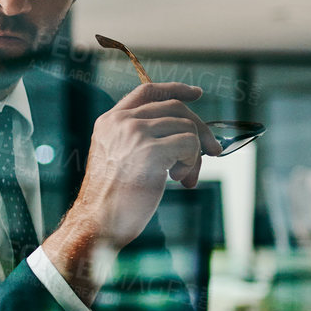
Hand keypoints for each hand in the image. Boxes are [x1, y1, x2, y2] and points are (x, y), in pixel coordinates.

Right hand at [42, 83, 221, 302]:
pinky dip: (192, 163)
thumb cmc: (110, 199)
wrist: (97, 221)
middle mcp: (121, 122)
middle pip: (176, 108)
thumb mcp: (118, 157)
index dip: (176, 89)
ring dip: (195, 154)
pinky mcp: (151, 151)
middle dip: (201, 129)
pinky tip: (178, 179)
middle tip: (213, 151)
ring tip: (184, 178)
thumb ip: (140, 138)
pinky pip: (190, 144)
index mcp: (109, 121)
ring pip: (187, 127)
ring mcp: (135, 134)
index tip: (197, 94)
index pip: (147, 91)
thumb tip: (187, 132)